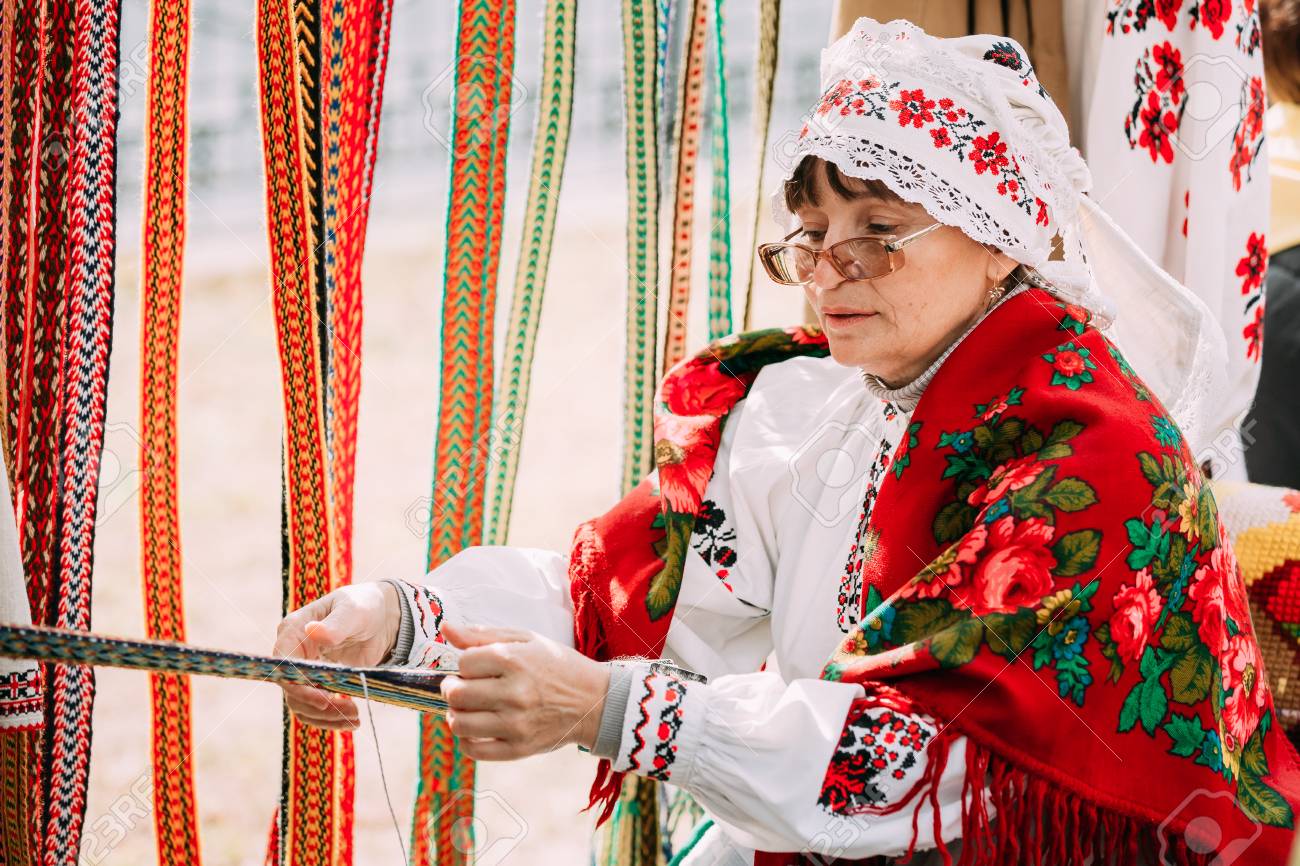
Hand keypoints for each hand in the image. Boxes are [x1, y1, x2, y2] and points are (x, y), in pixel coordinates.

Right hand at [273, 581, 401, 729]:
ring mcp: (305, 670)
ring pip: (302, 704)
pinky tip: (353, 721)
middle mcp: (294, 652)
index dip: (299, 686)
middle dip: (318, 705)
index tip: (324, 699)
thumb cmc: (364, 606)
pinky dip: (332, 718)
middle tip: (349, 710)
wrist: (382, 617)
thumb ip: (335, 625)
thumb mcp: (353, 611)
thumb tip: (313, 632)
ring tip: (355, 719)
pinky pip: (316, 708)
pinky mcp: (319, 684)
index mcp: (294, 630)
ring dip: (326, 716)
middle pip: (292, 689)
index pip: (284, 665)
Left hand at [440, 622, 609, 760]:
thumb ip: (483, 635)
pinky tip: (475, 729)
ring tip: (467, 707)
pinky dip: (466, 741)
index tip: (474, 667)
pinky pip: (474, 750)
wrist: (594, 701)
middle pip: (456, 694)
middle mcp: (515, 693)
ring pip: (460, 723)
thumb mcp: (526, 639)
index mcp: (514, 661)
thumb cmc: (557, 665)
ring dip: (456, 714)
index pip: (463, 663)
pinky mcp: (519, 748)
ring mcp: (517, 724)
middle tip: (462, 686)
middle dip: (452, 688)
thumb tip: (445, 629)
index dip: (463, 664)